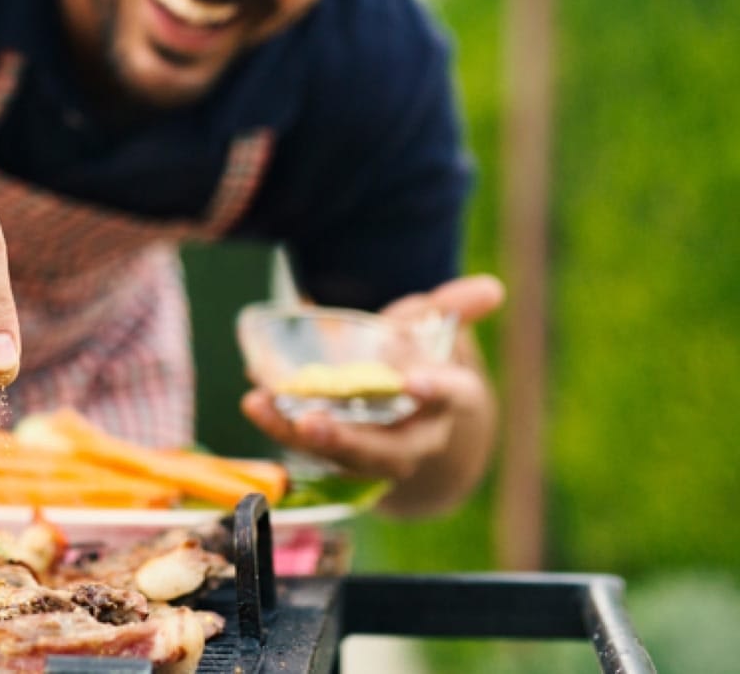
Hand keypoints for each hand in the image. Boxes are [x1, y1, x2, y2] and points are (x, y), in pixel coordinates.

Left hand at [241, 275, 504, 484]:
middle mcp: (414, 437)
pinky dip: (280, 424)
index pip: (451, 397)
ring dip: (298, 435)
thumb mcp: (436, 330)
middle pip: (387, 451)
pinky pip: (309, 446)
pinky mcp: (338, 454)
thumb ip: (452, 308)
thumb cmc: (421, 361)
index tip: (414, 381)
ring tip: (262, 406)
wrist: (410, 414)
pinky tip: (254, 401)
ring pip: (341, 456)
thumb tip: (491, 288)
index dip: (435, 390)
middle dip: (350, 440)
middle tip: (313, 423)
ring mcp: (375, 453)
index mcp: (448, 401)